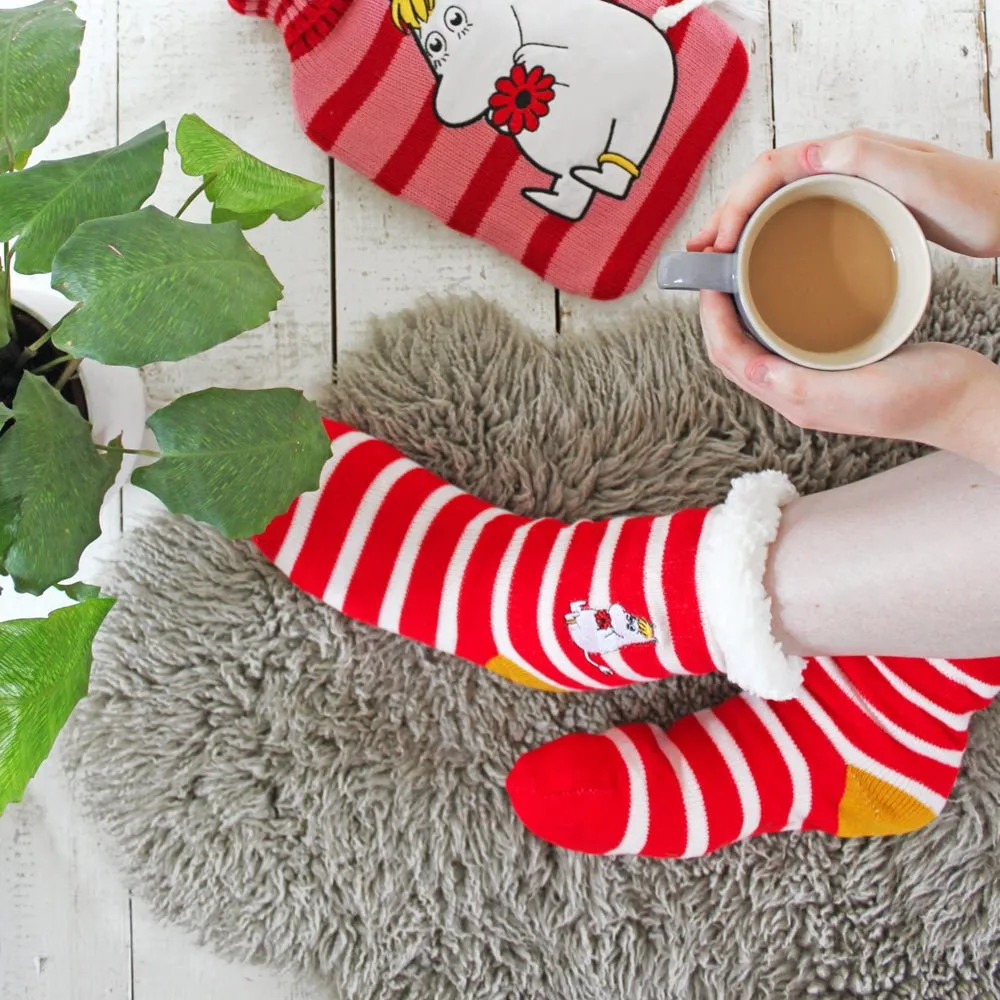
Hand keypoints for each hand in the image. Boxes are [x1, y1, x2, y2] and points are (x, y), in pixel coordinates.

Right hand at [689, 129, 999, 257]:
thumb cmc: (972, 197)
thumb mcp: (920, 177)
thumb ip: (865, 157)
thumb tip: (802, 155)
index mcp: (845, 154)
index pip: (770, 168)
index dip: (735, 202)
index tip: (714, 240)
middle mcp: (838, 166)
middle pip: (763, 186)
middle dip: (724, 216)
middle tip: (698, 254)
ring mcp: (842, 189)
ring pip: (773, 204)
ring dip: (738, 229)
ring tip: (713, 259)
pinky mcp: (849, 212)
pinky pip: (792, 221)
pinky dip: (764, 240)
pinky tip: (757, 262)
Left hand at [701, 291, 999, 470]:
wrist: (965, 401)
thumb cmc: (923, 397)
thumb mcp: (863, 391)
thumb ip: (805, 387)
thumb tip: (753, 373)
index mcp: (794, 399)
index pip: (729, 357)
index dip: (711, 319)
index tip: (709, 277)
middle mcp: (794, 391)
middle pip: (733, 350)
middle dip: (716, 312)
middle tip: (716, 267)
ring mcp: (811, 378)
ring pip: (754, 343)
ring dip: (737, 311)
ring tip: (736, 271)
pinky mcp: (831, 364)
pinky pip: (782, 337)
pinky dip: (767, 312)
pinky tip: (778, 288)